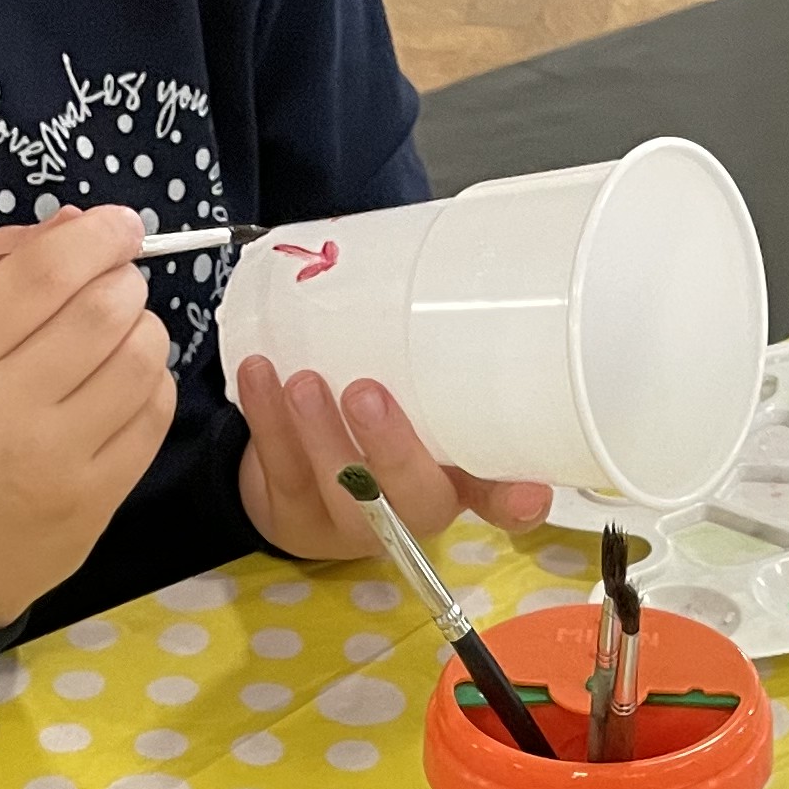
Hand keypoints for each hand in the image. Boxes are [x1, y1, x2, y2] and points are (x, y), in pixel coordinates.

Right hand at [0, 205, 175, 628]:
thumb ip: (0, 271)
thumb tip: (78, 225)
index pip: (47, 274)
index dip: (99, 237)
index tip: (120, 227)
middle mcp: (7, 407)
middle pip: (104, 311)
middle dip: (124, 281)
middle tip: (116, 284)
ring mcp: (55, 460)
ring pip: (141, 362)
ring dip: (145, 330)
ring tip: (122, 334)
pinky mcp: (91, 503)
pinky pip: (152, 419)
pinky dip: (153, 385)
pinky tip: (126, 385)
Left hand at [235, 356, 549, 566]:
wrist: (302, 479)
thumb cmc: (381, 419)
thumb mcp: (418, 396)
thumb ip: (434, 359)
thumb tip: (450, 265)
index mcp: (457, 482)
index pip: (500, 502)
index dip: (516, 501)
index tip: (529, 492)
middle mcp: (408, 511)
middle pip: (412, 501)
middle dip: (390, 451)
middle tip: (366, 394)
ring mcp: (349, 522)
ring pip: (340, 493)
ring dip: (318, 435)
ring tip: (301, 381)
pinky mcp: (293, 516)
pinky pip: (280, 470)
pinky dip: (266, 421)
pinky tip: (259, 374)